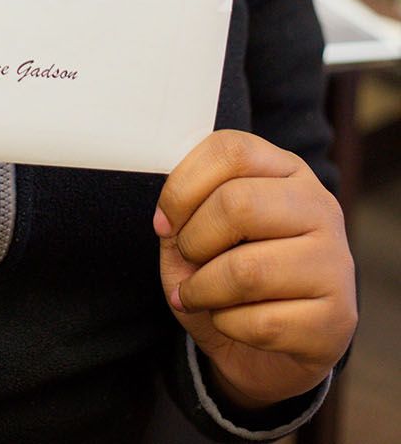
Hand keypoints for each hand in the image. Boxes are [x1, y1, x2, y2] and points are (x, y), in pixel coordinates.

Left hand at [155, 129, 356, 411]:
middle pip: (238, 204)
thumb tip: (170, 221)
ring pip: (248, 270)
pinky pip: (263, 323)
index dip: (182, 186)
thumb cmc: (229, 274)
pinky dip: (228, 325)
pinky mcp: (336, 318)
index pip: (230, 150)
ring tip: (195, 295)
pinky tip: (229, 322)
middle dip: (193, 240)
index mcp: (286, 170)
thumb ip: (185, 212)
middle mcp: (319, 207)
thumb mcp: (201, 230)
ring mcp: (335, 263)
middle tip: (186, 259)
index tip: (163, 222)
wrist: (268, 349)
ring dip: (203, 289)